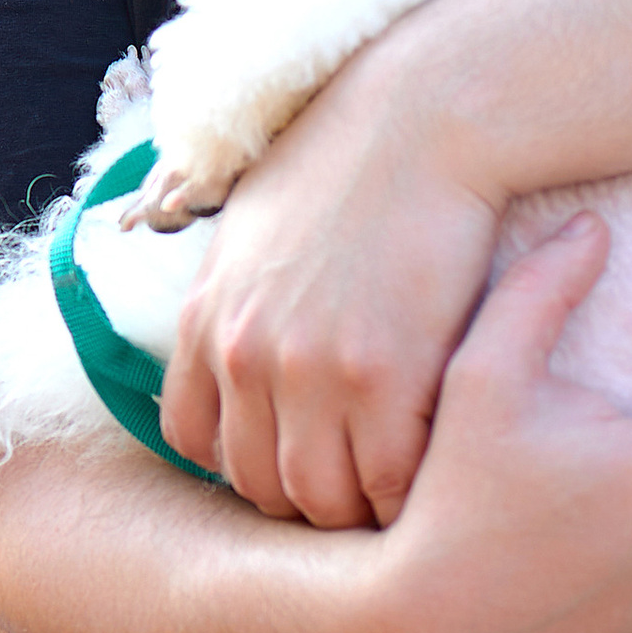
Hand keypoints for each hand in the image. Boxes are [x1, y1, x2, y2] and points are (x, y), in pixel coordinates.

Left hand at [162, 28, 502, 530]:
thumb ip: (230, 295)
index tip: (295, 457)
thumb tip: (227, 336)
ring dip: (359, 514)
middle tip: (358, 494)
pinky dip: (408, 498)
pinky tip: (437, 476)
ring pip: (320, 498)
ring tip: (399, 501)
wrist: (423, 118)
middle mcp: (243, 354)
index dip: (245, 462)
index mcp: (205, 320)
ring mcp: (308, 371)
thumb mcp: (250, 225)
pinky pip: (386, 482)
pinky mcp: (382, 376)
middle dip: (305, 501)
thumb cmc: (348, 161)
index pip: (194, 441)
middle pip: (257, 484)